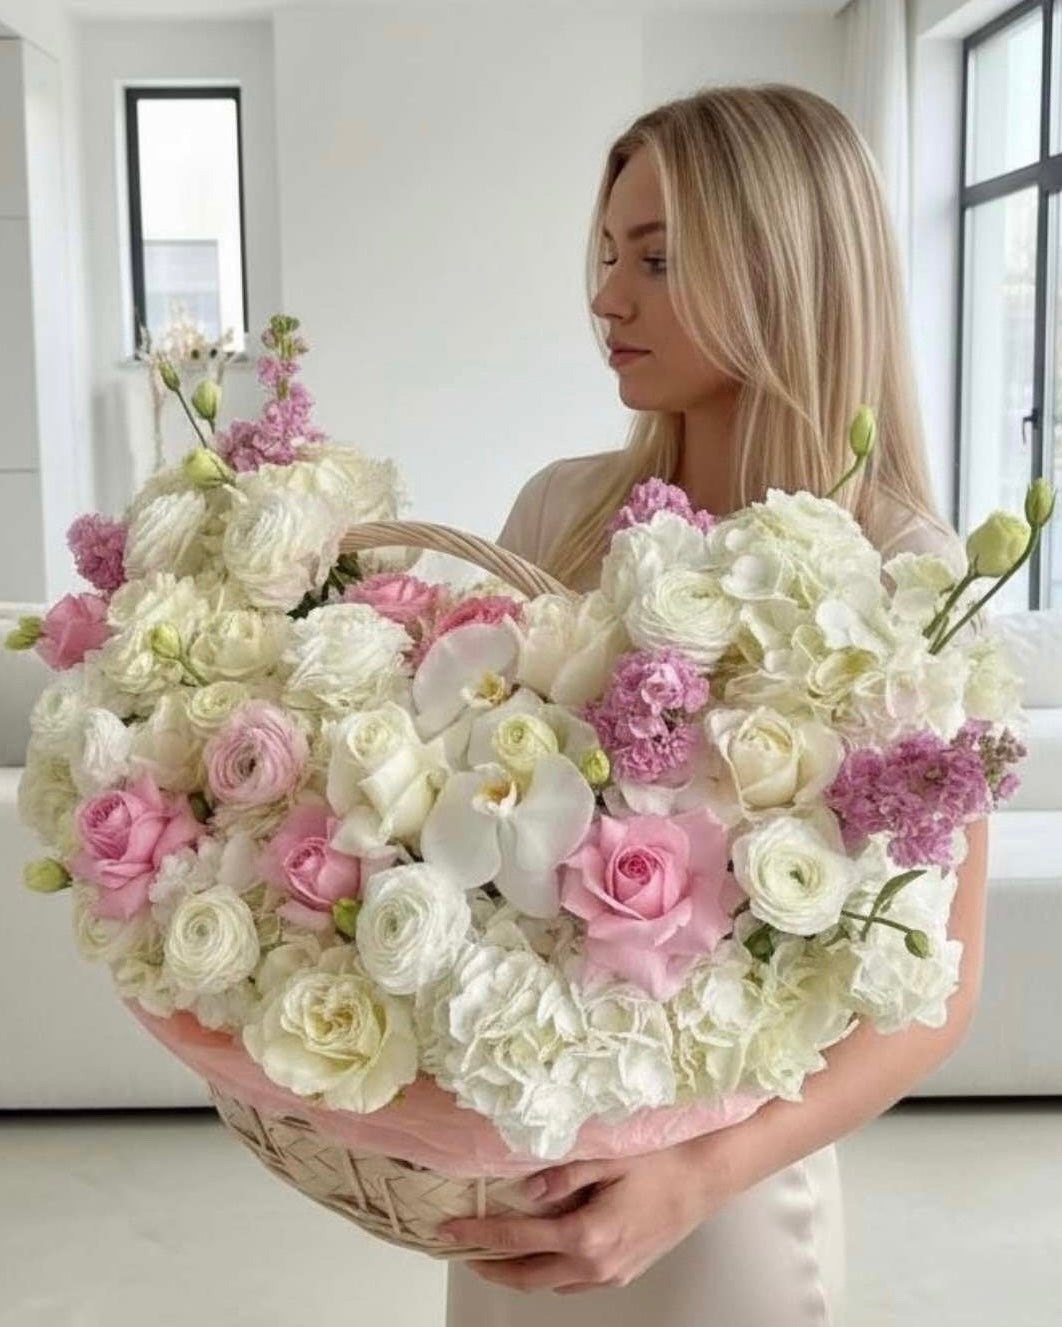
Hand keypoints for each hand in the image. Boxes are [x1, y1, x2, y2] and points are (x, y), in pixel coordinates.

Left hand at [436, 1134, 735, 1293]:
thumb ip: (562, 1173)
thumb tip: (525, 1188)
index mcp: (587, 1233)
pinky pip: (574, 1282)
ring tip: (493, 1252)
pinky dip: (549, 1272)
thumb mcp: (606, 1156)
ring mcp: (612, 1273)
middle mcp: (596, 1263)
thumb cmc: (660, 1161)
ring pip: (550, 1284)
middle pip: (527, 1276)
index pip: (517, 1238)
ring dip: (518, 1271)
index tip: (449, 1228)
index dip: (478, 1234)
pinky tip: (541, 1252)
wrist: (705, 1177)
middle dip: (489, 1265)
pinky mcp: (623, 1272)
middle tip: (462, 1249)